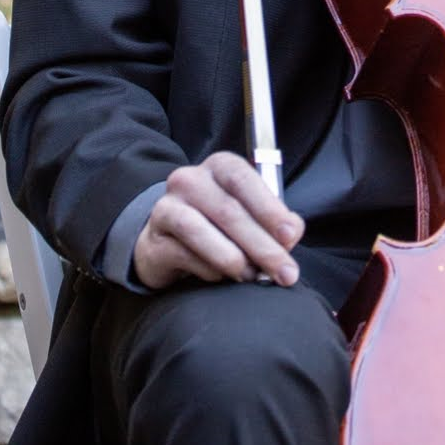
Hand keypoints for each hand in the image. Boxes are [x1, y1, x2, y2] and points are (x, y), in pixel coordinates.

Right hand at [133, 152, 304, 291]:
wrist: (167, 242)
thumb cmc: (218, 226)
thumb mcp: (250, 216)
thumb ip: (275, 222)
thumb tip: (290, 235)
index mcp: (220, 167)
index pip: (243, 180)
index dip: (269, 208)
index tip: (289, 236)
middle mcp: (191, 180)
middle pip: (228, 211)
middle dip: (262, 246)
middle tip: (284, 272)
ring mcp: (167, 207)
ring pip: (201, 231)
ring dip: (234, 259)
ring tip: (252, 277)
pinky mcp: (153, 239)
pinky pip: (184, 254)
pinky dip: (209, 269)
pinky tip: (222, 277)